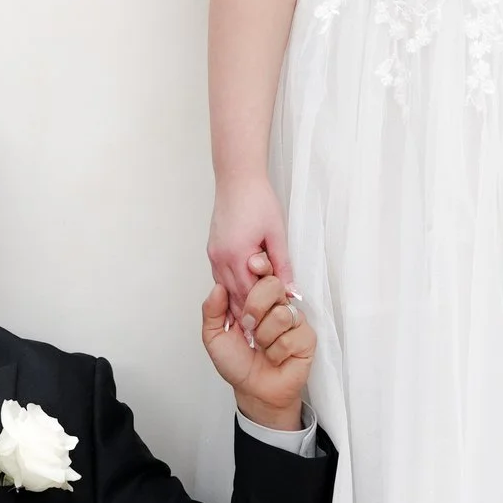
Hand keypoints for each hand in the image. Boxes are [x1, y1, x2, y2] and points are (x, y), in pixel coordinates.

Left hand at [200, 271, 314, 428]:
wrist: (254, 391)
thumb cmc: (237, 363)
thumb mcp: (214, 337)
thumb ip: (212, 311)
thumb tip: (218, 287)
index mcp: (257, 300)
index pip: (263, 273)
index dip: (261, 265)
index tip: (253, 263)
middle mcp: (277, 305)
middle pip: (273, 285)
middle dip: (255, 306)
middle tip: (248, 326)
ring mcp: (294, 321)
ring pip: (281, 314)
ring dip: (264, 337)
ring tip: (262, 348)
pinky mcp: (307, 338)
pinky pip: (291, 336)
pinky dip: (276, 352)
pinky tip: (276, 358)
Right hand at [208, 177, 290, 313]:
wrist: (238, 179)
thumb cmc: (258, 200)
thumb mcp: (277, 234)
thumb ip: (282, 265)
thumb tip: (289, 290)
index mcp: (237, 255)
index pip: (250, 294)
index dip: (264, 306)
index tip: (276, 315)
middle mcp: (220, 258)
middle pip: (235, 295)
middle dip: (250, 309)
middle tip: (266, 322)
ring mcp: (213, 255)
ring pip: (224, 289)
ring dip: (239, 300)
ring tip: (256, 313)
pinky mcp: (212, 250)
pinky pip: (220, 277)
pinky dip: (230, 288)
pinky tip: (243, 293)